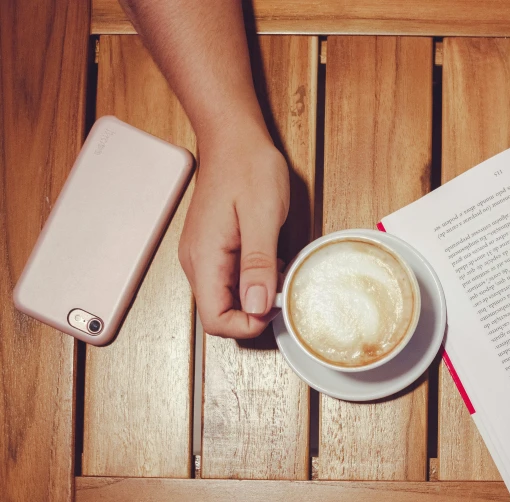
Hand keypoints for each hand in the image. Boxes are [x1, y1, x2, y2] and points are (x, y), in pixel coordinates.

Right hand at [179, 122, 289, 338]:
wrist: (234, 139)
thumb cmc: (248, 168)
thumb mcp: (262, 216)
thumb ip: (258, 263)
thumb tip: (256, 306)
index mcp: (205, 258)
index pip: (214, 319)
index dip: (246, 325)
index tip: (275, 307)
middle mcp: (197, 262)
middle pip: (219, 312)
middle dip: (253, 311)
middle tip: (282, 288)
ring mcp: (203, 255)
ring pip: (225, 298)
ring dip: (254, 295)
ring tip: (278, 270)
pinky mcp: (213, 248)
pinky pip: (229, 279)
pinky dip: (252, 279)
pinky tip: (270, 260)